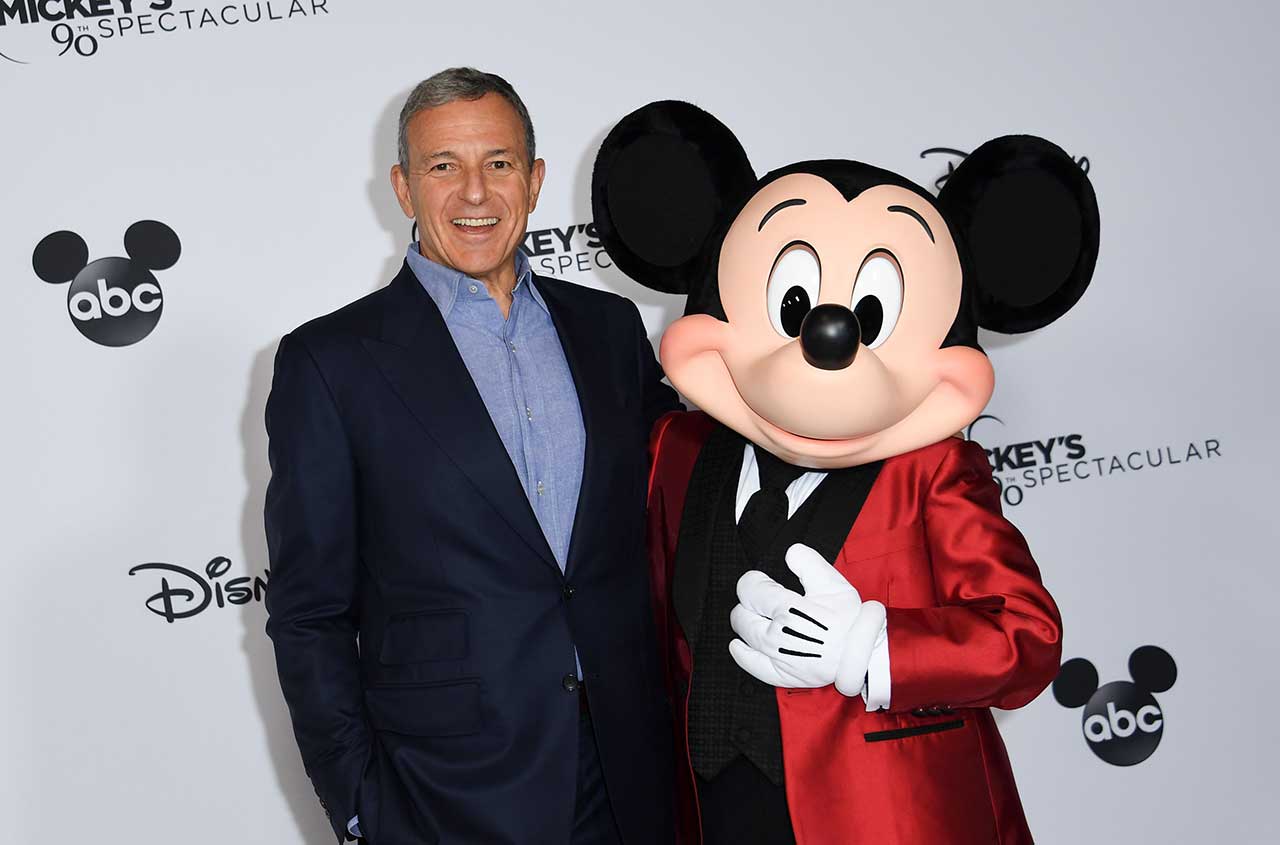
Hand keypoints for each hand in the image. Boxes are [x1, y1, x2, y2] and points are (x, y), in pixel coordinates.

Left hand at [728, 544, 885, 696]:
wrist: (864, 654)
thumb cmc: (850, 620)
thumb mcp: (834, 584)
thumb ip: (808, 563)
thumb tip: (790, 553)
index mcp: (788, 609)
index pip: (749, 590)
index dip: (753, 581)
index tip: (760, 580)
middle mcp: (777, 634)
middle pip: (742, 613)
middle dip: (749, 602)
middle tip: (762, 600)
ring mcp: (777, 656)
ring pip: (744, 635)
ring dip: (746, 622)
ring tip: (756, 617)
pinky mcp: (781, 674)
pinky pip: (751, 665)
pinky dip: (742, 653)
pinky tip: (738, 645)